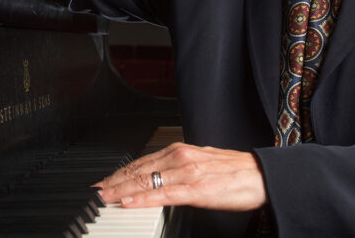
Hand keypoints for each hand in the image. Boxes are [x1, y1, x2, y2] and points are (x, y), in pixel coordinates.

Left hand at [94, 143, 267, 210]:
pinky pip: (163, 194)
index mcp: (179, 151)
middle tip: (93, 193)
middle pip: (137, 171)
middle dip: (112, 183)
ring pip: (145, 181)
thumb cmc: (234, 172)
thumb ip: (177, 169)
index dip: (118, 174)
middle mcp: (179, 157)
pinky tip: (128, 203)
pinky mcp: (196, 188)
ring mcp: (186, 172)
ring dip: (119, 191)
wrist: (261, 174)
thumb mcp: (199, 164)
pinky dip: (142, 199)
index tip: (102, 183)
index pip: (140, 162)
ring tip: (102, 199)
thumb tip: (157, 179)